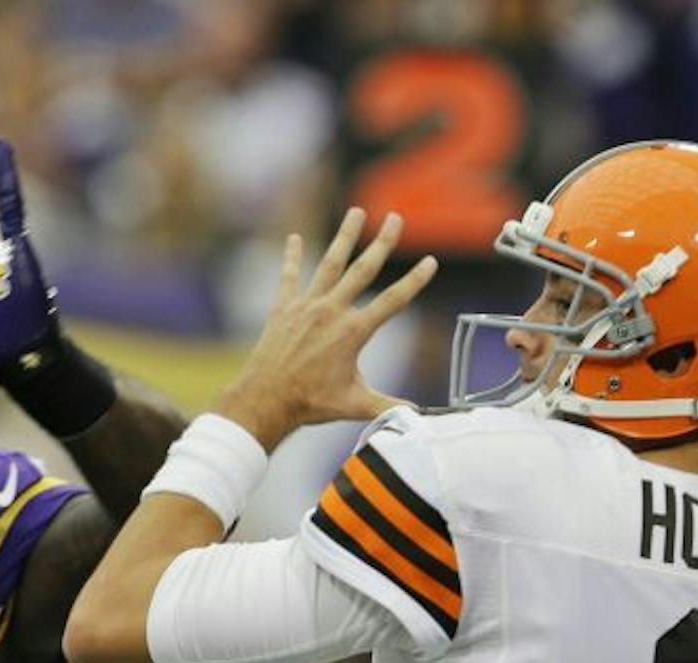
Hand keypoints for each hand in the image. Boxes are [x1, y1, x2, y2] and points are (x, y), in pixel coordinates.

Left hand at [215, 208, 437, 452]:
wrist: (266, 399)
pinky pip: (290, 277)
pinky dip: (293, 257)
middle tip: (395, 218)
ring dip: (344, 237)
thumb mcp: (355, 405)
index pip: (393, 301)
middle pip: (363, 270)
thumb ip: (388, 405)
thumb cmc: (311, 404)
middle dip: (382, 243)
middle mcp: (332, 312)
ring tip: (355, 212)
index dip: (414, 281)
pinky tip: (294, 238)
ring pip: (330, 264)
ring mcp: (306, 307)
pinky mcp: (284, 309)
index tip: (430, 262)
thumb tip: (417, 415)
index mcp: (353, 332)